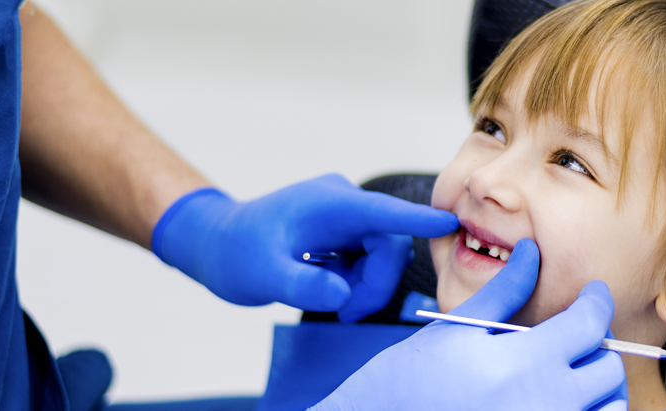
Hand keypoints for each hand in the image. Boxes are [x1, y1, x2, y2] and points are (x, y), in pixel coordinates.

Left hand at [151, 173, 457, 320]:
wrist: (217, 243)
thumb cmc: (235, 253)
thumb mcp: (263, 275)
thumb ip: (303, 285)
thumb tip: (342, 294)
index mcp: (327, 204)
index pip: (380, 212)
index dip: (415, 220)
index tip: (448, 223)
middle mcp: (344, 203)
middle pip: (388, 243)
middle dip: (374, 283)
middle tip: (345, 312)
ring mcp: (347, 215)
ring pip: (383, 253)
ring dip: (366, 284)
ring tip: (332, 300)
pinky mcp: (346, 230)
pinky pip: (371, 257)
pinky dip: (358, 280)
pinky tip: (330, 286)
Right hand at [310, 239, 628, 410]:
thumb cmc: (403, 385)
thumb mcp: (452, 332)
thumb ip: (503, 292)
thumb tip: (532, 252)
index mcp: (520, 365)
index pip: (589, 325)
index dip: (596, 302)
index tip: (592, 295)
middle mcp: (543, 406)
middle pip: (607, 370)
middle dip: (597, 347)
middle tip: (573, 337)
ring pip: (608, 409)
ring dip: (598, 390)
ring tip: (567, 377)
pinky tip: (555, 403)